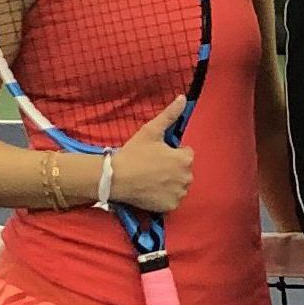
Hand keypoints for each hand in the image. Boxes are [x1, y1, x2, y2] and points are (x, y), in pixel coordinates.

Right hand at [110, 96, 195, 212]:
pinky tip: (151, 191)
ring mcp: (180, 193)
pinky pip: (172, 200)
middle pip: (183, 171)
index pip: (185, 154)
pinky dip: (164, 197)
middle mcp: (188, 177)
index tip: (156, 154)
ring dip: (169, 183)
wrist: (116, 178)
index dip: (171, 153)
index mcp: (185, 159)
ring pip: (178, 186)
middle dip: (172, 168)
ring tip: (150, 179)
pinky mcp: (171, 206)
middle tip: (152, 167)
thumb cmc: (133, 153)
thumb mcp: (151, 131)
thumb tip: (182, 98)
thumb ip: (169, 115)